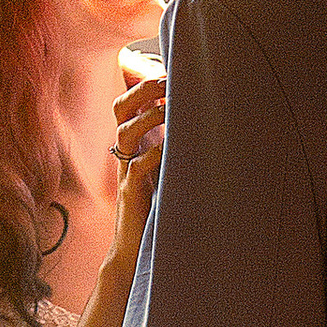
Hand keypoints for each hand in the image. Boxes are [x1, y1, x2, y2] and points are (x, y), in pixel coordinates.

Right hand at [111, 61, 165, 272]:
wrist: (133, 252)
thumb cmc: (155, 212)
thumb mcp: (165, 175)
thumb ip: (175, 152)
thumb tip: (205, 127)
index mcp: (132, 147)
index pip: (126, 106)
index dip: (141, 87)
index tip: (166, 74)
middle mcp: (126, 155)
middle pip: (120, 110)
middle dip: (141, 91)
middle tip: (166, 82)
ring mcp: (126, 173)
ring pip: (125, 133)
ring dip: (149, 117)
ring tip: (171, 109)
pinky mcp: (132, 194)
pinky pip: (138, 167)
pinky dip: (154, 154)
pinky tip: (171, 148)